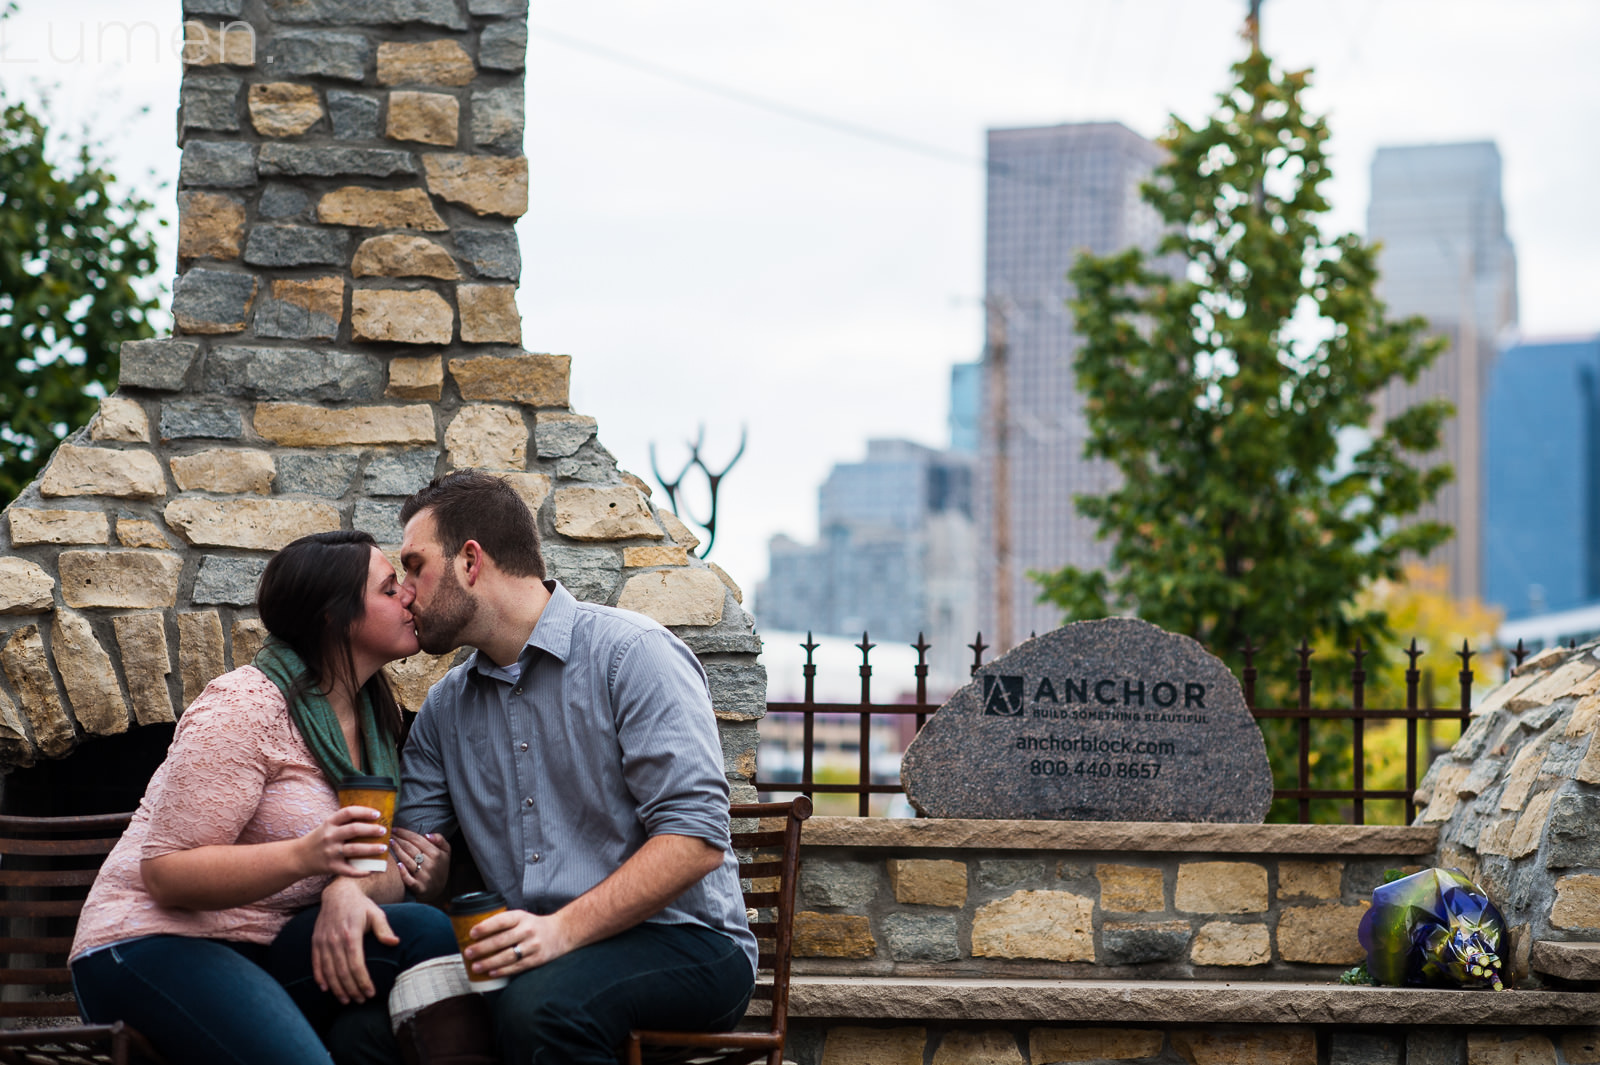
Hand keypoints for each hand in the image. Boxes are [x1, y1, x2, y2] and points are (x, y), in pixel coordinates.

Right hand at [300, 806, 388, 878]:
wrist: (298, 857)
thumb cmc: (318, 839)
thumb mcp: (327, 826)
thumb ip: (344, 822)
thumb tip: (370, 818)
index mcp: (329, 823)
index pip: (348, 812)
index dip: (364, 811)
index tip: (377, 814)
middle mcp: (330, 836)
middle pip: (355, 830)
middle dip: (372, 830)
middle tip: (384, 831)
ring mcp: (331, 852)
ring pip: (355, 849)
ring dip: (372, 849)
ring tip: (383, 848)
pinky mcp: (331, 867)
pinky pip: (349, 870)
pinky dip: (361, 871)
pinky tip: (372, 870)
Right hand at [312, 878, 398, 1003]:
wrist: (338, 892)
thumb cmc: (361, 905)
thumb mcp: (376, 913)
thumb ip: (384, 929)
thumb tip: (394, 943)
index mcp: (351, 934)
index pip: (356, 965)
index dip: (363, 982)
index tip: (370, 993)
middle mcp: (334, 940)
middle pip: (342, 972)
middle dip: (352, 989)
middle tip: (360, 1001)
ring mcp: (323, 941)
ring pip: (328, 971)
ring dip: (337, 988)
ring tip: (346, 1000)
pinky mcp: (315, 941)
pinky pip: (316, 963)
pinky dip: (320, 978)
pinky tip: (326, 989)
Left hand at [391, 827, 450, 901]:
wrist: (438, 889)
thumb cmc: (440, 867)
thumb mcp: (446, 851)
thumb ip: (440, 840)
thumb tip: (426, 835)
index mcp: (436, 853)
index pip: (417, 839)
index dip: (405, 833)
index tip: (395, 828)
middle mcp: (430, 864)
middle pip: (410, 848)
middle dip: (398, 839)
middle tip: (388, 834)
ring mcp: (424, 876)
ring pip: (407, 860)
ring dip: (396, 851)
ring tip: (389, 843)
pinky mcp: (419, 887)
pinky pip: (409, 879)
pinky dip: (403, 872)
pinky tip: (397, 864)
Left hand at [462, 909, 573, 978]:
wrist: (561, 932)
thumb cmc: (533, 925)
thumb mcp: (521, 917)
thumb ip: (504, 923)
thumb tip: (475, 934)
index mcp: (521, 917)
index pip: (501, 921)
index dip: (486, 927)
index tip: (472, 933)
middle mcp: (527, 930)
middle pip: (501, 940)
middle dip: (482, 948)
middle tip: (468, 953)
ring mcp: (532, 945)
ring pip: (507, 956)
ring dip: (489, 962)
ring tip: (475, 967)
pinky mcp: (536, 959)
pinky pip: (516, 966)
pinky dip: (502, 971)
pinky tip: (491, 973)